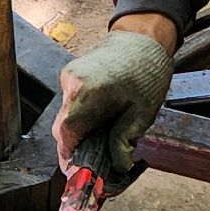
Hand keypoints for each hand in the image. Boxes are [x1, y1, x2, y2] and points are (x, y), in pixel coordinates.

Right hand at [51, 27, 174, 173]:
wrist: (143, 39)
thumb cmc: (147, 73)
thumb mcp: (142, 113)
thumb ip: (124, 141)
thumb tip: (117, 167)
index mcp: (90, 92)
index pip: (67, 133)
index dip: (69, 156)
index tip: (77, 172)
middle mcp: (73, 83)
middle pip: (62, 127)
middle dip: (75, 147)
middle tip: (92, 162)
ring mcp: (68, 77)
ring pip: (64, 116)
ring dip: (77, 132)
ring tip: (99, 140)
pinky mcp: (70, 74)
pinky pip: (69, 104)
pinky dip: (80, 116)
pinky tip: (98, 120)